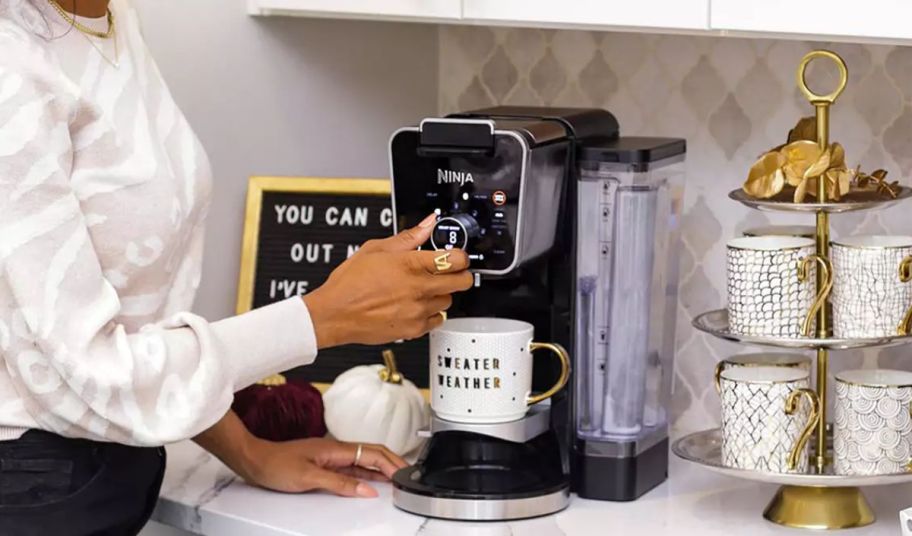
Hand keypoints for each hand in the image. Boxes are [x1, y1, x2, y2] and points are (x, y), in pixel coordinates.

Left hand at [240, 437, 407, 497]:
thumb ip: (341, 484)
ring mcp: (331, 457)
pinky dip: (366, 475)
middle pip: (372, 454)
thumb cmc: (276, 464)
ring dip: (381, 468)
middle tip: (407, 475)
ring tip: (396, 478)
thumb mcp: (309, 478)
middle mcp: (336, 450)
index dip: (391, 463)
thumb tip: (367, 490)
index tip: (404, 474)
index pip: (372, 454)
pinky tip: (371, 482)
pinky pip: (352, 469)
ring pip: (363, 461)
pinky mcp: (324, 465)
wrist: (255, 460)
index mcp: (336, 449)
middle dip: (392, 463)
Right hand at [303, 213, 472, 347]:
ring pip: (449, 301)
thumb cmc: (350, 283)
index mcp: (411, 265)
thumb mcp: (375, 249)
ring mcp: (418, 310)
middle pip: (462, 282)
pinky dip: (432, 313)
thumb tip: (427, 223)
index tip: (456, 256)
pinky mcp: (414, 329)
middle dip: (460, 275)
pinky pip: (437, 320)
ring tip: (424, 289)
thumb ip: (407, 237)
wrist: (335, 314)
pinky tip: (418, 305)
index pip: (456, 259)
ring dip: (442, 294)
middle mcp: (418, 288)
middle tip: (450, 272)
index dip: (460, 256)